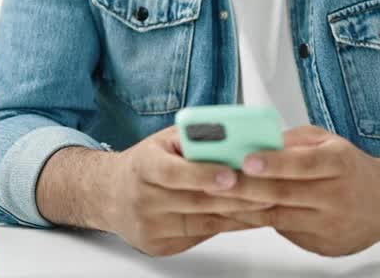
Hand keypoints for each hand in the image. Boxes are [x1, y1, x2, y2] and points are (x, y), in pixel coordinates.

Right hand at [99, 126, 273, 256]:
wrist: (110, 195)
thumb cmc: (145, 163)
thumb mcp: (163, 141)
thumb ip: (194, 137)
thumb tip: (234, 134)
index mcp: (142, 166)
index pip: (172, 172)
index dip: (203, 174)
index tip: (231, 174)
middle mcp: (142, 198)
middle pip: (195, 201)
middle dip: (236, 196)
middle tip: (269, 190)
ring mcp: (150, 226)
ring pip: (203, 222)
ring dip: (239, 214)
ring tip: (268, 204)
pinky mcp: (159, 245)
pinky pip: (201, 236)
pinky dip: (227, 226)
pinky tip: (248, 218)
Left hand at [210, 125, 379, 256]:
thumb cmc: (351, 168)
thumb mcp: (328, 142)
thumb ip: (293, 140)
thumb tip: (257, 140)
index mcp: (339, 164)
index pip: (303, 164)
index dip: (273, 163)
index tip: (246, 160)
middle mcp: (337, 197)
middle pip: (285, 194)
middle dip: (246, 188)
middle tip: (215, 181)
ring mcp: (329, 225)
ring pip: (279, 218)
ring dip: (244, 209)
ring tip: (217, 198)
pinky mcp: (322, 246)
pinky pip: (284, 233)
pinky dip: (259, 222)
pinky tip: (239, 213)